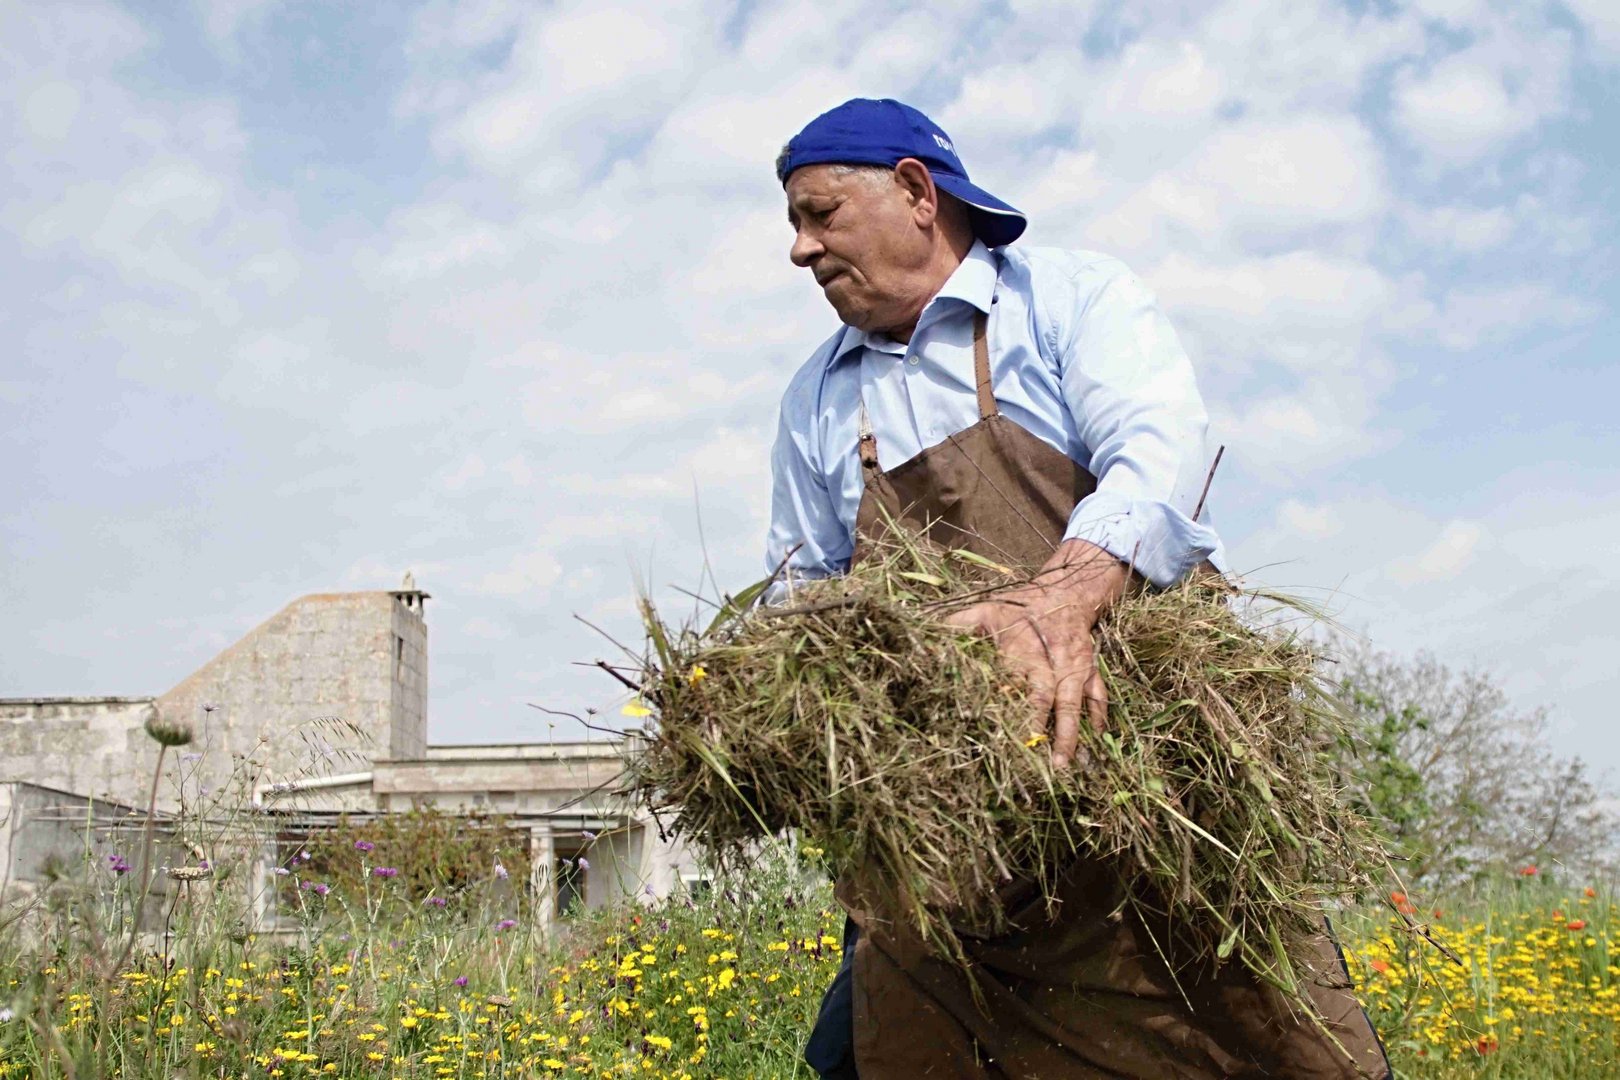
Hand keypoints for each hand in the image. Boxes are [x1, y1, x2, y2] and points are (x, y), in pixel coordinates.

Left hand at [944, 540, 1129, 768]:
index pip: (1013, 681)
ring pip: (1073, 702)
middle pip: (1045, 697)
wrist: (1063, 592)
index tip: (1002, 732)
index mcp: (1021, 648)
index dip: (1009, 707)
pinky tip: (1097, 740)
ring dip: (1069, 733)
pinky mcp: (1090, 669)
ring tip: (1063, 764)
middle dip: (1041, 728)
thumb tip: (923, 638)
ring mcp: (1074, 666)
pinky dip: (1098, 717)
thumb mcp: (983, 610)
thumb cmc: (1017, 607)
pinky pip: (1098, 695)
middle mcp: (1050, 659)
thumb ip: (957, 627)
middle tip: (1035, 759)